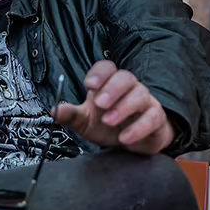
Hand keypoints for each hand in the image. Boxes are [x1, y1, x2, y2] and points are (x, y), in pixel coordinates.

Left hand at [53, 60, 174, 153]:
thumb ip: (70, 115)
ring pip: (140, 95)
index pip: (107, 68)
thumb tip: (53, 110)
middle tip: (100, 103)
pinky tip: (124, 138)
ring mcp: (144, 101)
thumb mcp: (85, 121)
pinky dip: (138, 128)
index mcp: (109, 84)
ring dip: (124, 107)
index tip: (89, 85)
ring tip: (109, 121)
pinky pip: (152, 117)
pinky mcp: (155, 118)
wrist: (131, 141)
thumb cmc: (107, 125)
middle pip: (125, 77)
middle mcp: (128, 88)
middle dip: (112, 89)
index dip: (99, 73)